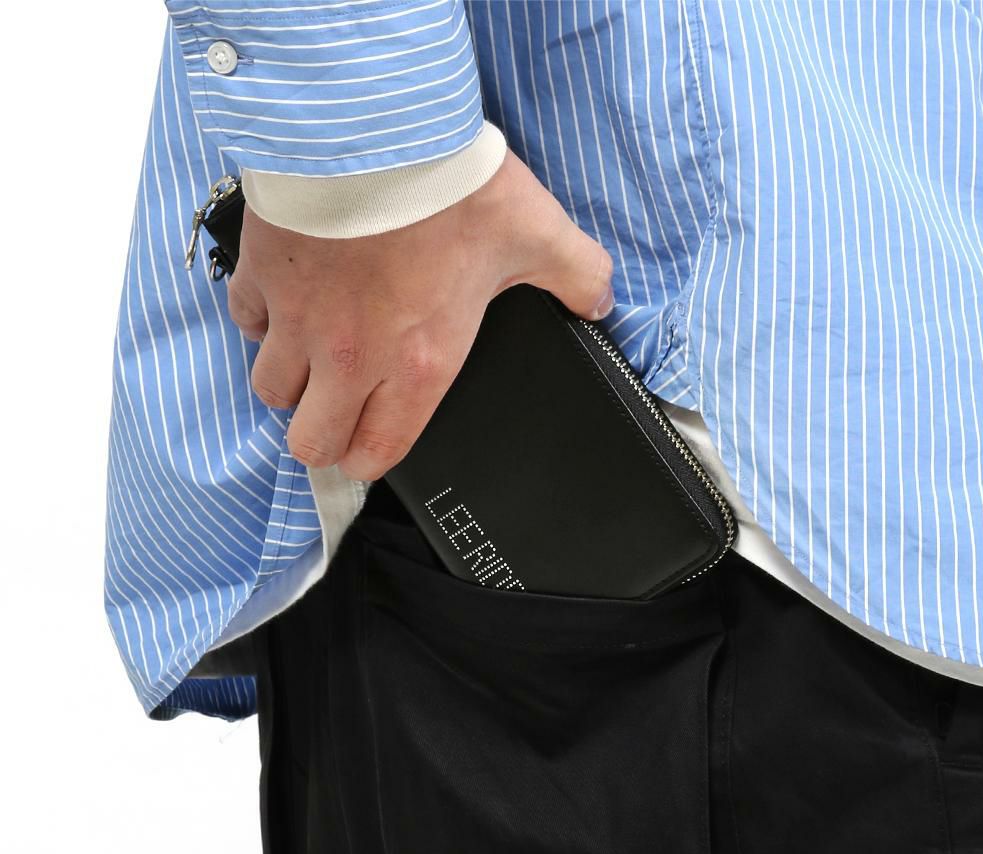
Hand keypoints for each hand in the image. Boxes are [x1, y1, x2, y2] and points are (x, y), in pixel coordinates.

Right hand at [226, 149, 614, 480]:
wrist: (374, 125)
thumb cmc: (451, 187)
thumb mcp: (536, 233)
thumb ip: (577, 275)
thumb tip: (600, 299)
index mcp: (418, 366)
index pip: (376, 453)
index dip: (369, 462)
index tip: (369, 450)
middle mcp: (352, 359)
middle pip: (310, 442)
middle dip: (324, 437)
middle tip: (338, 414)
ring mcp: (299, 320)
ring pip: (270, 391)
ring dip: (291, 383)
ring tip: (313, 359)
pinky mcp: (262, 276)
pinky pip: (244, 322)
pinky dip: (260, 321)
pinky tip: (284, 304)